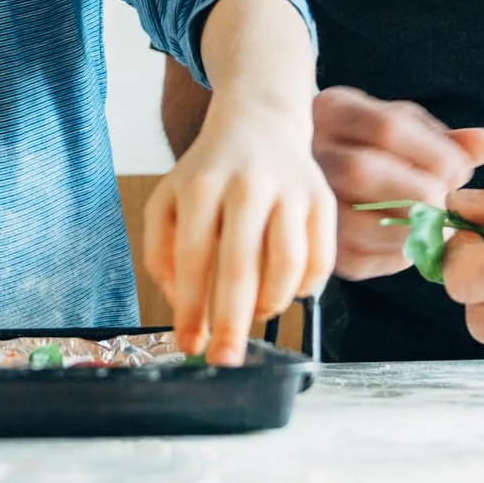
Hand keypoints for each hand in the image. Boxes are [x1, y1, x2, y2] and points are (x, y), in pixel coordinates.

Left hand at [142, 98, 335, 365]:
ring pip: (288, 265)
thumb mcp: (167, 199)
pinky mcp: (322, 198)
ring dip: (271, 303)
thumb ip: (161, 250)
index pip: (194, 259)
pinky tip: (288, 290)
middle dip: (231, 323)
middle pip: (241, 268)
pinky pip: (321, 258)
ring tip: (255, 312)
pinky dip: (306, 287)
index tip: (189, 344)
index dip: (191, 309)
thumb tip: (179, 301)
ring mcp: (290, 190)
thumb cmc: (208, 172)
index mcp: (202, 186)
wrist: (258, 123)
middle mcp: (248, 185)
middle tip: (225, 358)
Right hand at [310, 87, 483, 279]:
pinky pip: (361, 259)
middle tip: (447, 200)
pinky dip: (399, 255)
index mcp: (332, 111)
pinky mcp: (319, 247)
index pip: (386, 127)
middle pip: (363, 172)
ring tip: (436, 222)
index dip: (436, 153)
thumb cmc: (372, 146)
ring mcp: (308, 202)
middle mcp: (308, 154)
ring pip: (359, 221)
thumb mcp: (404, 127)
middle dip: (422, 191)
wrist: (318, 174)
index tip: (461, 171)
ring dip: (414, 228)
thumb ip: (445, 138)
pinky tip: (414, 241)